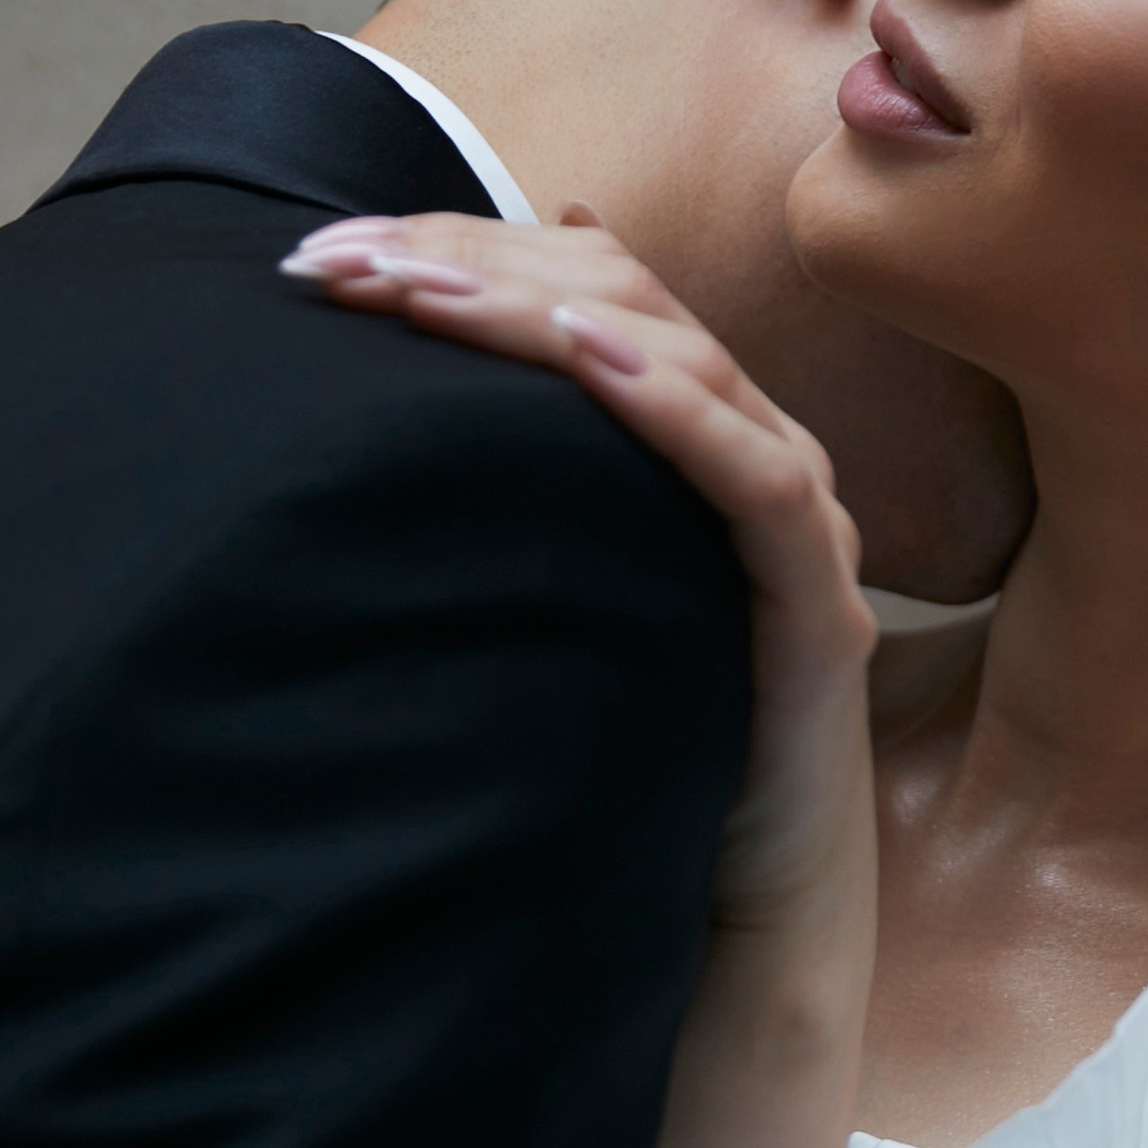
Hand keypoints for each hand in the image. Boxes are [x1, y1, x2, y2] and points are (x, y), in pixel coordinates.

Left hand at [283, 209, 874, 942]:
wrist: (748, 900)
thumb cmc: (646, 740)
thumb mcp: (558, 583)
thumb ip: (519, 484)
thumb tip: (450, 369)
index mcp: (699, 429)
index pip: (587, 285)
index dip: (463, 247)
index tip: (326, 255)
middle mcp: (760, 448)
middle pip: (626, 301)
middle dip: (474, 263)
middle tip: (340, 264)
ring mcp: (804, 521)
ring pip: (685, 362)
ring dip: (544, 312)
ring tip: (422, 292)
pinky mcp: (821, 606)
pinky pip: (758, 480)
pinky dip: (674, 406)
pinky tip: (582, 353)